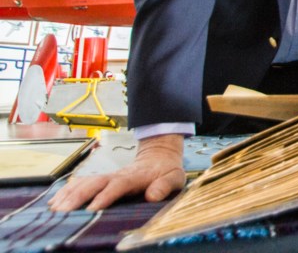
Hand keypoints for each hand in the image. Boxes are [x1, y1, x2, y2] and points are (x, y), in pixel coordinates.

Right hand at [48, 134, 185, 211]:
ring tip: (54, 209)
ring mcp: (108, 176)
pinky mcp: (102, 180)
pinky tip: (54, 202)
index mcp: (135, 176)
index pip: (118, 185)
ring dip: (68, 195)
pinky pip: (81, 184)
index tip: (92, 209)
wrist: (160, 155)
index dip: (105, 196)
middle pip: (94, 183)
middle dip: (77, 197)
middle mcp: (117, 175)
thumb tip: (153, 196)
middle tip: (62, 212)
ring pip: (84, 183)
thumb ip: (165, 186)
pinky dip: (66, 192)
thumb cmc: (167, 171)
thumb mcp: (175, 178)